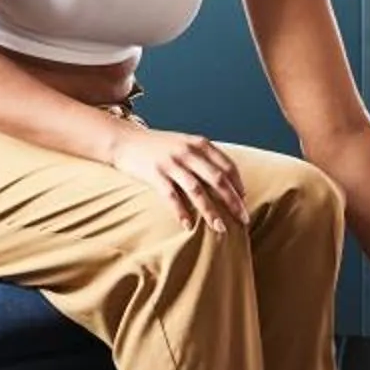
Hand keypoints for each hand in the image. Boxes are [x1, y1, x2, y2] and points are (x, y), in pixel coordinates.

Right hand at [109, 122, 248, 234]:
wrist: (125, 140)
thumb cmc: (158, 146)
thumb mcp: (184, 144)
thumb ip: (203, 158)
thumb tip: (223, 181)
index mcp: (199, 143)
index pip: (227, 165)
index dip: (238, 184)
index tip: (244, 200)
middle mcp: (188, 151)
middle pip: (217, 179)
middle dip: (232, 201)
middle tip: (243, 219)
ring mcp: (171, 163)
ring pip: (197, 190)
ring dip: (211, 211)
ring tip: (220, 228)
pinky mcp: (155, 174)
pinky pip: (171, 196)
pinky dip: (181, 212)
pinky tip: (188, 226)